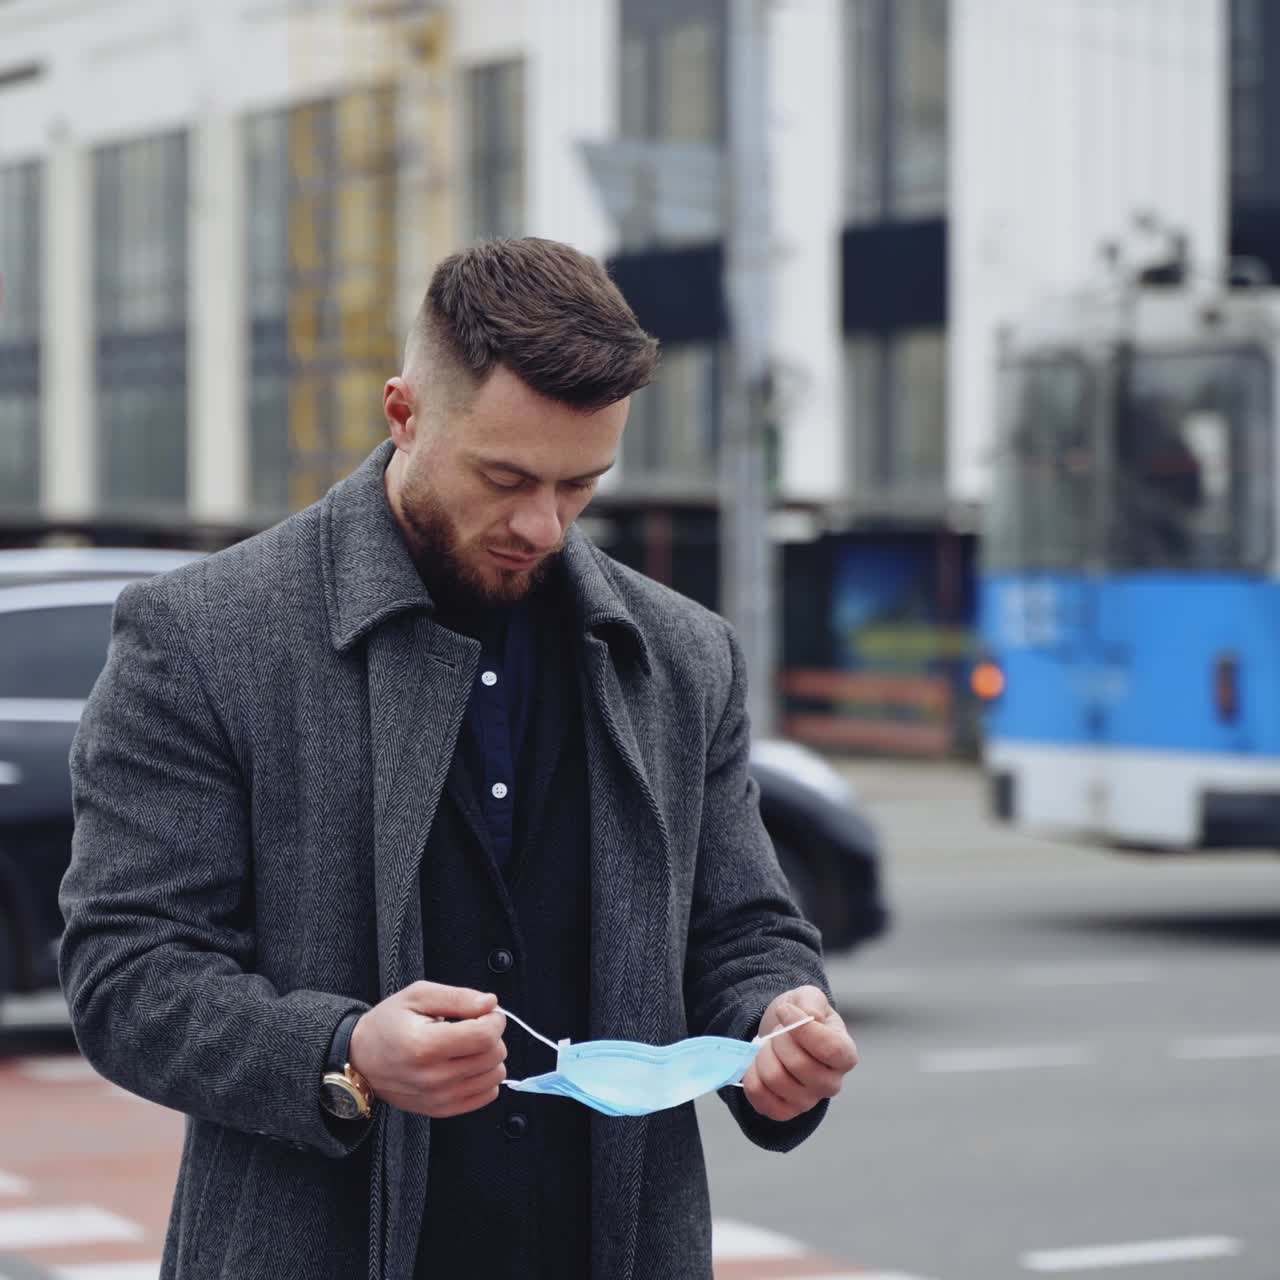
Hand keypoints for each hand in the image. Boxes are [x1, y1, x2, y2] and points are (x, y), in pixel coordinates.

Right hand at [348, 981, 506, 1117]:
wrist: (360, 1059)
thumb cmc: (388, 1023)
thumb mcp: (418, 995)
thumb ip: (458, 997)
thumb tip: (490, 1003)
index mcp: (425, 1045)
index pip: (484, 1036)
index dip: (495, 1019)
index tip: (486, 1011)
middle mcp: (433, 1077)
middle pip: (493, 1056)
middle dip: (492, 1035)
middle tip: (473, 1025)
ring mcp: (438, 1098)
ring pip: (494, 1077)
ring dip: (490, 1056)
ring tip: (468, 1045)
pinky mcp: (441, 1110)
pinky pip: (486, 1096)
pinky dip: (485, 1077)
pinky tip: (467, 1063)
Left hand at [741, 986, 856, 1122]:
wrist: (780, 1032)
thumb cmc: (800, 1015)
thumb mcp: (807, 996)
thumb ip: (812, 1000)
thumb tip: (811, 1016)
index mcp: (845, 1054)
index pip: (831, 1048)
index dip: (802, 1028)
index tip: (785, 1011)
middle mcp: (832, 1083)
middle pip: (798, 1064)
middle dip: (779, 1039)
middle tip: (778, 1031)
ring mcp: (809, 1101)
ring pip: (775, 1079)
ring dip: (763, 1055)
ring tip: (769, 1047)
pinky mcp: (785, 1111)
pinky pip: (760, 1098)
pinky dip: (752, 1076)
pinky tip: (758, 1065)